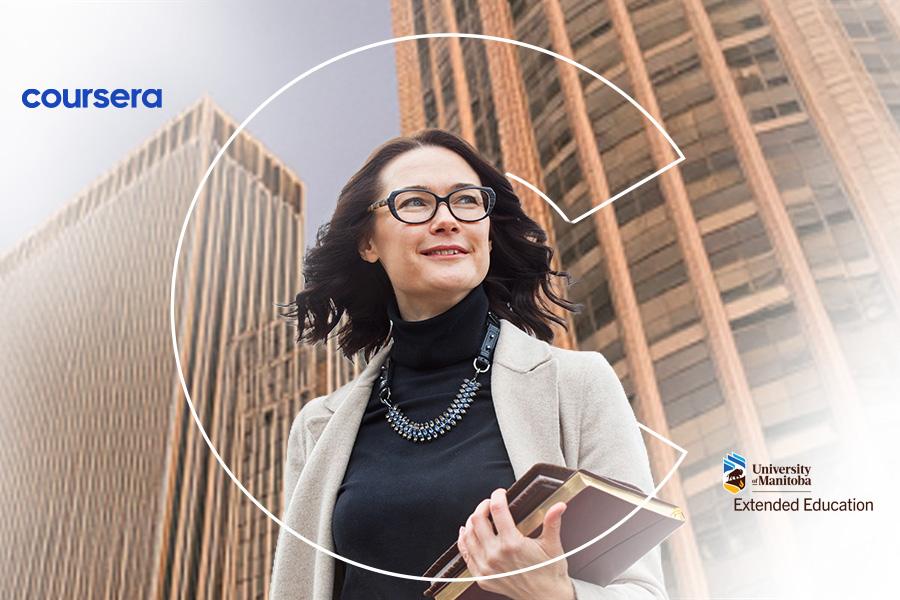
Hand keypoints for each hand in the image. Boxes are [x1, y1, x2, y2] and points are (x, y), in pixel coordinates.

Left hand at [457, 488, 575, 599]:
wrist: (545, 597)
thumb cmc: (549, 572)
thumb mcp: (553, 545)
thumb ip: (552, 522)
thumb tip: (559, 506)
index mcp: (512, 544)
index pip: (497, 510)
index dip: (497, 496)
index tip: (500, 493)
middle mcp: (496, 555)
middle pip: (478, 520)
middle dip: (483, 506)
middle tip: (490, 503)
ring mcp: (486, 567)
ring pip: (468, 535)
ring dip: (472, 521)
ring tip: (480, 515)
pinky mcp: (482, 576)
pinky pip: (465, 554)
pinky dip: (463, 540)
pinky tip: (466, 532)